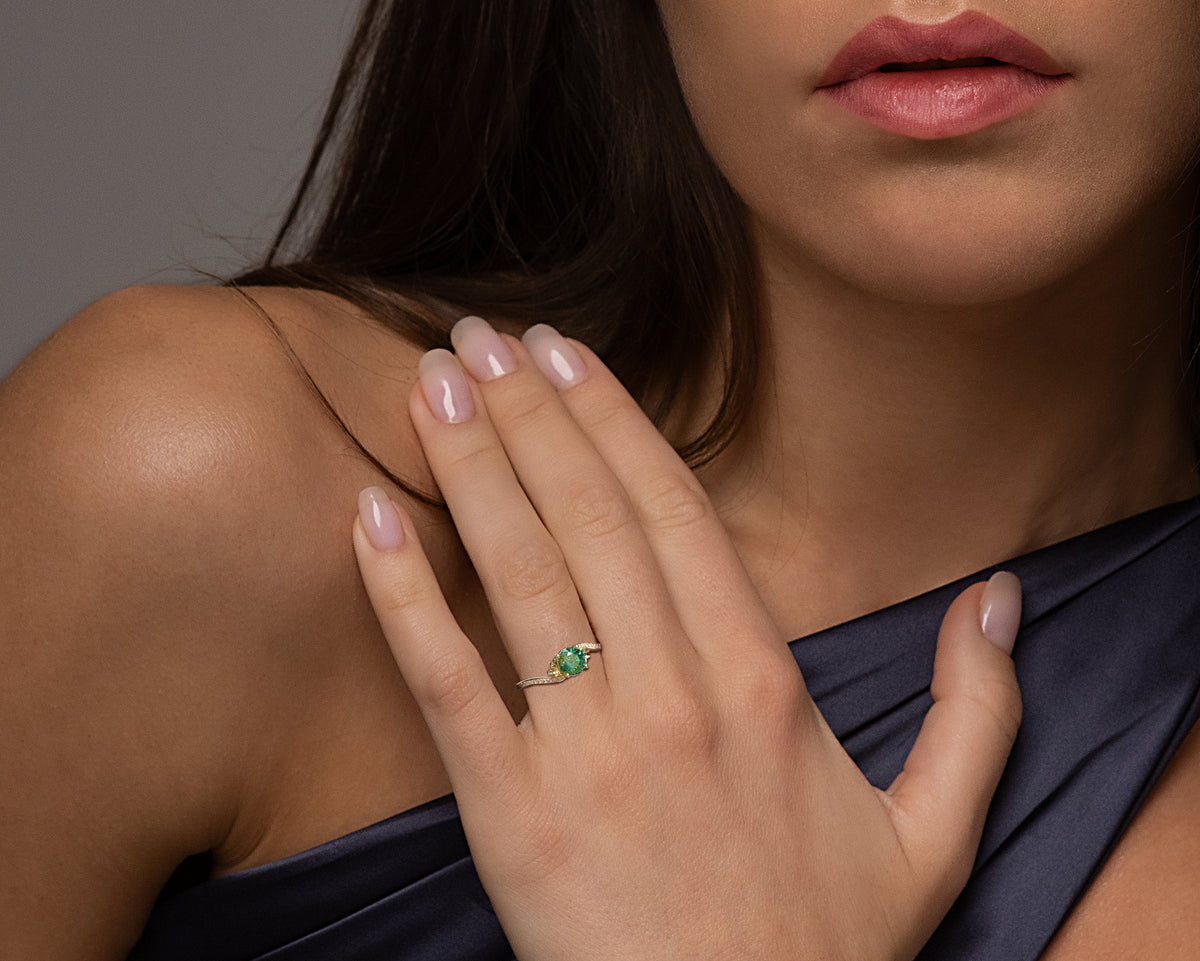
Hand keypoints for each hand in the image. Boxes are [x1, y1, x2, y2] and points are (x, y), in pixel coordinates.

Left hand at [352, 317, 1022, 960]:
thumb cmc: (821, 950)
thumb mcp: (934, 834)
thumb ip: (973, 708)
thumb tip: (1000, 600)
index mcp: (762, 684)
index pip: (675, 512)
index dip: (613, 420)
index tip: (566, 352)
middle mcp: (671, 696)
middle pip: (590, 517)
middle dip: (531, 413)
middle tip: (480, 332)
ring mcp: (585, 751)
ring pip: (522, 574)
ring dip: (472, 466)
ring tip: (431, 383)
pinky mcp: (508, 814)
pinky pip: (445, 684)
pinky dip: (402, 596)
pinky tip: (369, 517)